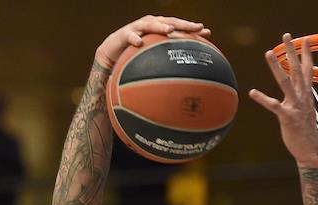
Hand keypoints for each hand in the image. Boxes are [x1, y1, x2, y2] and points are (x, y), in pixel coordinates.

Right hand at [95, 15, 209, 68]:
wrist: (112, 50)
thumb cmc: (136, 51)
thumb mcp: (152, 54)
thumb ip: (166, 56)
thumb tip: (184, 70)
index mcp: (159, 27)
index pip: (178, 25)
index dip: (191, 28)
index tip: (205, 31)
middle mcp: (151, 23)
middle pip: (168, 21)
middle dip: (181, 24)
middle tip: (194, 27)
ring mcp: (137, 27)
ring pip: (150, 24)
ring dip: (160, 26)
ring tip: (169, 30)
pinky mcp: (124, 34)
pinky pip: (130, 36)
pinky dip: (134, 38)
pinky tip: (139, 43)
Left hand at [249, 33, 317, 166]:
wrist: (310, 150)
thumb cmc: (305, 131)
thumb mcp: (306, 110)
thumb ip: (302, 98)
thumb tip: (299, 91)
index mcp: (307, 94)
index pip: (309, 69)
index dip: (307, 54)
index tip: (305, 39)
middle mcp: (303, 97)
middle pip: (298, 69)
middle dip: (292, 51)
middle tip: (287, 35)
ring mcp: (296, 106)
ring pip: (286, 82)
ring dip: (277, 67)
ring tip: (268, 53)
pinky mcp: (287, 117)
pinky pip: (274, 106)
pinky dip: (262, 98)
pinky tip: (252, 92)